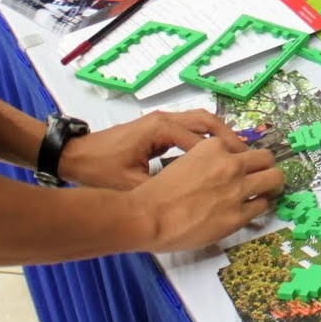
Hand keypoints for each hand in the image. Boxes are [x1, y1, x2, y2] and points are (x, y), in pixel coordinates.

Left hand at [58, 110, 241, 190]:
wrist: (75, 155)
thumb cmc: (100, 168)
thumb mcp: (129, 183)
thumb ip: (159, 188)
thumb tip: (187, 202)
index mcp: (160, 129)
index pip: (199, 139)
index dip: (221, 153)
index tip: (239, 167)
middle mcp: (164, 119)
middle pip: (206, 121)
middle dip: (228, 137)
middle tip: (245, 156)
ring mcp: (161, 121)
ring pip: (200, 121)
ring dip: (219, 135)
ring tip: (237, 153)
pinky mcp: (158, 127)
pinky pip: (190, 127)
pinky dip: (206, 137)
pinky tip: (215, 153)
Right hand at [133, 134, 283, 251]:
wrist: (149, 216)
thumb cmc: (158, 193)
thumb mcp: (185, 162)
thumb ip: (207, 161)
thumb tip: (219, 170)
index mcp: (214, 147)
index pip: (242, 147)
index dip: (244, 158)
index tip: (243, 166)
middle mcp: (230, 164)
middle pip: (266, 158)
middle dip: (267, 166)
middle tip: (265, 175)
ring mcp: (237, 190)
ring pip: (274, 179)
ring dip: (273, 184)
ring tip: (270, 190)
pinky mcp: (238, 215)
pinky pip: (262, 206)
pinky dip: (261, 205)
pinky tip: (255, 208)